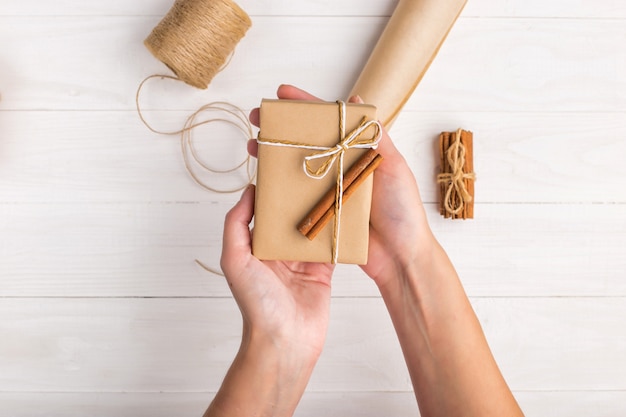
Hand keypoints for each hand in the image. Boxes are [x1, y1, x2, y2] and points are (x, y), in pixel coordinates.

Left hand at [220, 184, 333, 358]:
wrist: (285, 340)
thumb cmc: (256, 303)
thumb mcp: (234, 259)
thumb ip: (236, 224)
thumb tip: (248, 191)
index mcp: (256, 246)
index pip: (265, 212)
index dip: (273, 191)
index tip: (283, 166)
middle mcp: (279, 251)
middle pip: (292, 216)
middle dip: (301, 197)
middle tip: (314, 171)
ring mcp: (302, 260)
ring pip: (314, 228)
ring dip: (322, 211)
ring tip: (332, 184)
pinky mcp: (322, 271)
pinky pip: (331, 246)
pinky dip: (338, 232)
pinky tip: (346, 213)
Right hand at [251, 86, 433, 289]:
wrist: (401, 256)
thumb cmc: (403, 211)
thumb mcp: (394, 167)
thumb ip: (377, 138)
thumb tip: (360, 102)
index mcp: (357, 154)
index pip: (328, 123)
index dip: (304, 106)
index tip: (281, 94)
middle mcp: (341, 169)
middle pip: (305, 142)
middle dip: (280, 128)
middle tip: (257, 118)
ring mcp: (329, 191)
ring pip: (297, 168)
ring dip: (274, 156)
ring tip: (253, 147)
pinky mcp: (322, 214)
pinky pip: (298, 198)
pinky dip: (280, 189)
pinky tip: (264, 183)